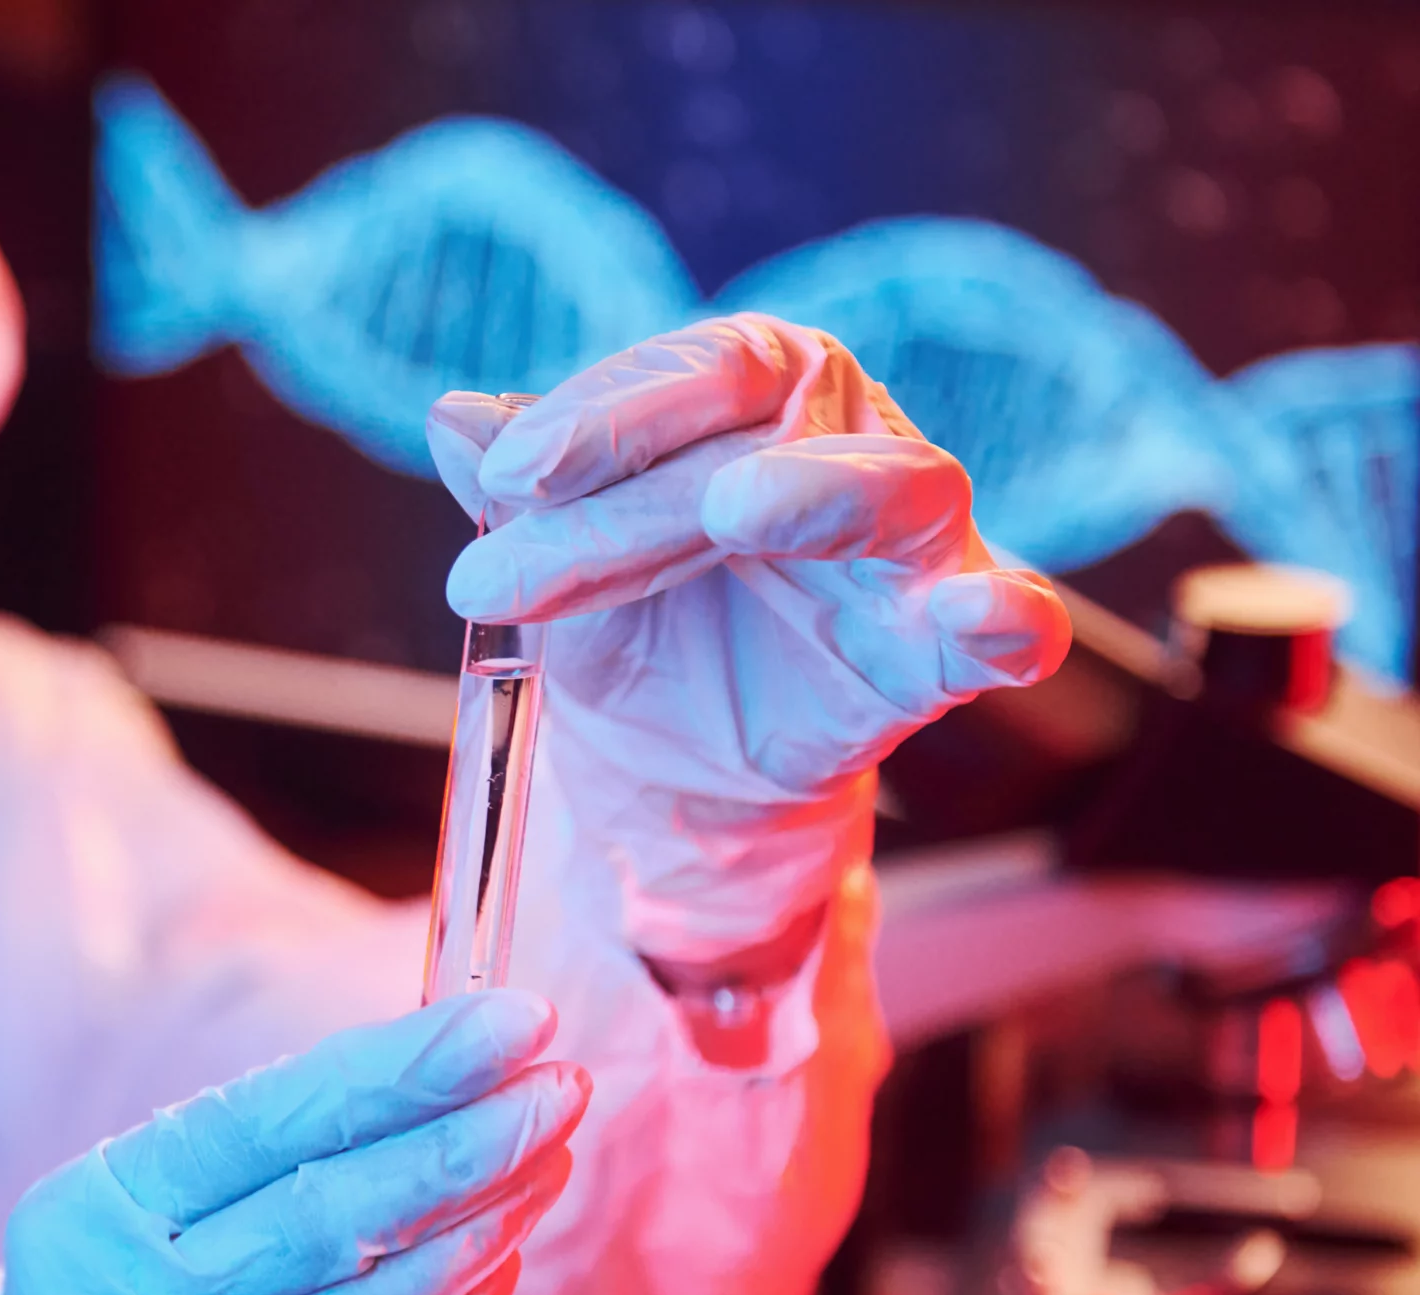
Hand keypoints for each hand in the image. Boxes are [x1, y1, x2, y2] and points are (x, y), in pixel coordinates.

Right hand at [0, 992, 588, 1294]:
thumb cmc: (130, 1293)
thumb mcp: (141, 1198)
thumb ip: (267, 1137)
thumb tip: (437, 1054)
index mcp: (102, 1211)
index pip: (267, 1120)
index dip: (401, 1068)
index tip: (509, 1020)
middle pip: (332, 1214)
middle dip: (465, 1142)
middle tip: (557, 1088)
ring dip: (484, 1221)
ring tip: (546, 1155)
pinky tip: (505, 1256)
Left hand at [427, 314, 1070, 962]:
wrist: (669, 755)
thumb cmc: (631, 614)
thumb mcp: (557, 553)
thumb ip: (521, 487)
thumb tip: (451, 415)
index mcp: (756, 389)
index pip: (693, 373)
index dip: (599, 415)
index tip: (504, 479)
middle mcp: (845, 440)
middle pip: (758, 438)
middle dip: (630, 505)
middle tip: (510, 561)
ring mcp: (910, 542)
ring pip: (898, 488)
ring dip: (822, 492)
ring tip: (740, 509)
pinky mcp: (945, 645)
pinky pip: (1010, 620)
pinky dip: (1007, 616)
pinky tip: (984, 615)